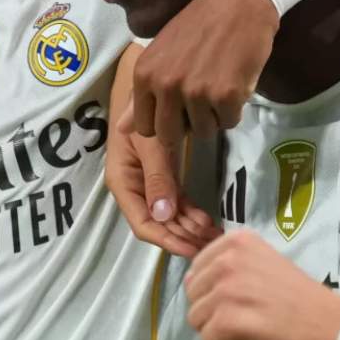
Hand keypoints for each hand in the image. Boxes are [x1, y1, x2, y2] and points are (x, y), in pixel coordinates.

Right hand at [107, 103, 219, 257]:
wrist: (143, 89)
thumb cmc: (142, 112)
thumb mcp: (150, 144)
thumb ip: (158, 178)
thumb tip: (165, 216)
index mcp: (124, 184)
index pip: (144, 224)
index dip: (168, 240)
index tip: (193, 250)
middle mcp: (135, 191)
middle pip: (159, 225)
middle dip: (184, 237)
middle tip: (214, 245)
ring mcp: (149, 186)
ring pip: (170, 217)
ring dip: (190, 229)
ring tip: (216, 237)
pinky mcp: (163, 178)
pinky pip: (177, 203)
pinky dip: (191, 214)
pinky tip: (208, 221)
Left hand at [133, 0, 276, 147]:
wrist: (239, 1)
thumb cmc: (199, 25)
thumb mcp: (160, 55)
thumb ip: (141, 94)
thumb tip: (122, 129)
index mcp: (144, 75)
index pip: (145, 128)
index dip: (164, 122)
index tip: (177, 108)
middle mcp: (165, 86)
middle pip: (170, 136)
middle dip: (187, 126)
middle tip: (200, 100)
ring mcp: (196, 92)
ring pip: (203, 132)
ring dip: (214, 116)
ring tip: (218, 85)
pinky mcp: (226, 96)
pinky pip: (229, 122)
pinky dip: (235, 109)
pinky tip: (234, 83)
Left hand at [183, 231, 339, 339]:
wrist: (327, 325)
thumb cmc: (296, 296)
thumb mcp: (262, 262)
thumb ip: (227, 265)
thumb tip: (190, 281)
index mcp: (236, 242)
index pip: (197, 269)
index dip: (214, 289)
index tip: (243, 296)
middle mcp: (227, 261)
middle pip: (193, 294)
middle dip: (213, 310)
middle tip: (246, 314)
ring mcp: (225, 291)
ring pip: (196, 319)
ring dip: (217, 329)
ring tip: (248, 327)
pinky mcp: (226, 322)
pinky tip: (250, 339)